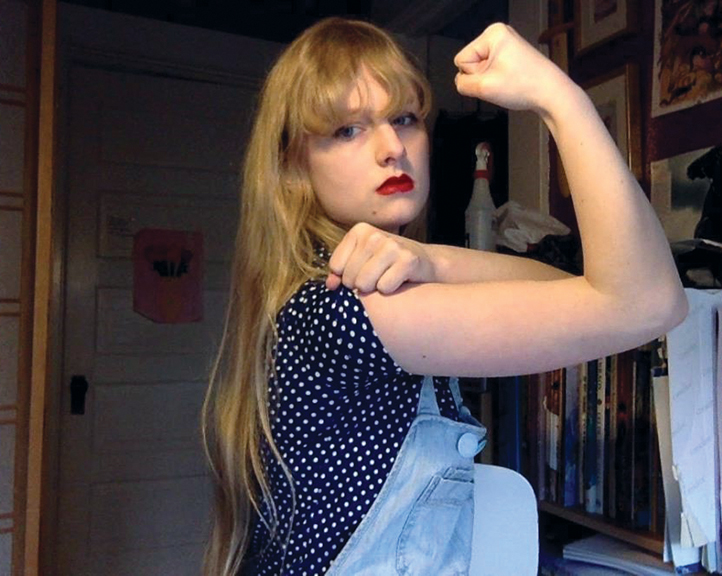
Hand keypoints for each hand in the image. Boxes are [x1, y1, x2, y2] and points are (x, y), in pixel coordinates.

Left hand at [326, 223, 435, 293]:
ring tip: (386, 278)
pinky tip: (398, 280)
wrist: (425, 262)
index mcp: (359, 230)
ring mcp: (392, 246)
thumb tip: (330, 285)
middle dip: (360, 285)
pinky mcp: (408, 260)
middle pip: (349, 277)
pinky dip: (390, 290)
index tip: (361, 272)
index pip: (336, 266)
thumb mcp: (362, 260)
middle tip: (377, 277)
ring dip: (374, 289)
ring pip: (364, 285)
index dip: (346, 277)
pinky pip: (384, 288)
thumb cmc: (388, 263)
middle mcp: (374, 235)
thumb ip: (341, 272)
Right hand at [453, 23, 573, 114]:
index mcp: (492, 34)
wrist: (552, 94)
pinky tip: (511, 83)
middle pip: (471, 62)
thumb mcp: (484, 88)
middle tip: (501, 82)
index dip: (473, 75)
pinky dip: (498, 80)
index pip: (461, 60)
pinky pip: (492, 70)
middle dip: (482, 77)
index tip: (493, 78)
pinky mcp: (512, 55)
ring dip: (490, 81)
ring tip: (508, 83)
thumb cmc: (524, 86)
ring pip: (481, 68)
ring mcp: (507, 45)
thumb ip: (462, 84)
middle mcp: (499, 35)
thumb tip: (460, 82)